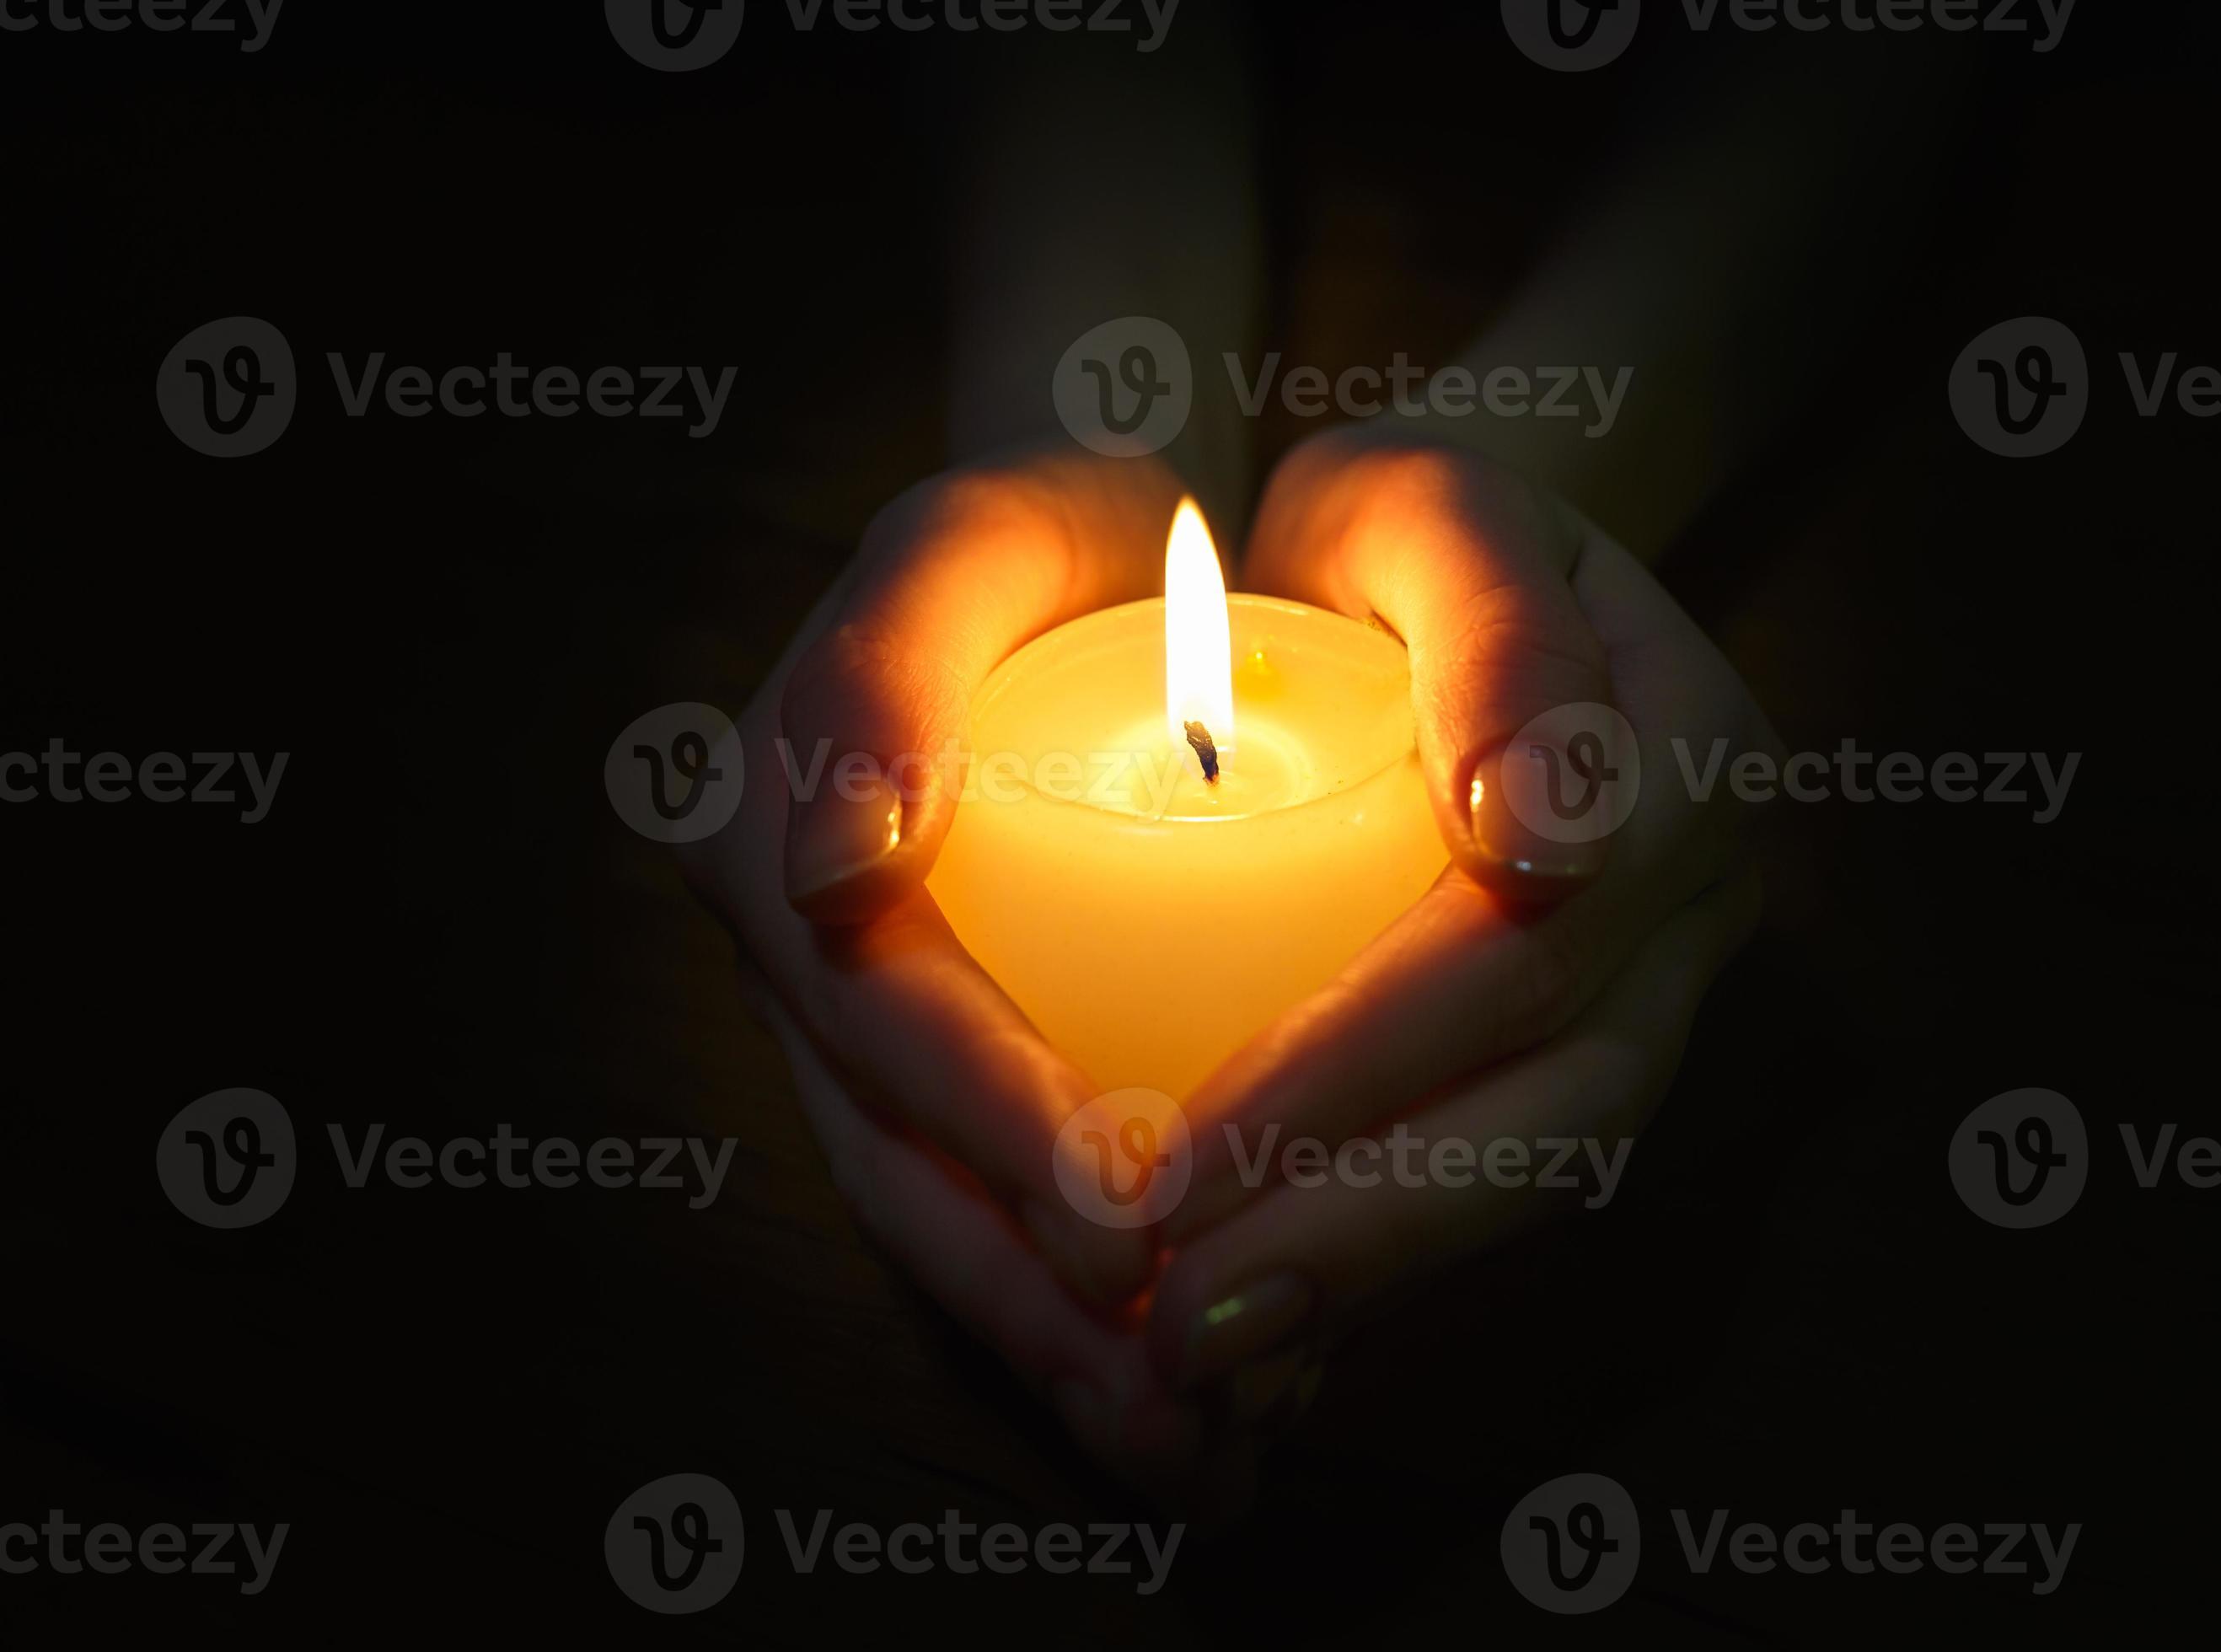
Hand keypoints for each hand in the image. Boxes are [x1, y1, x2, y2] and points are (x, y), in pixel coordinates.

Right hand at [678, 449, 1252, 1501]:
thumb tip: (826, 874)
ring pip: (949, 1220)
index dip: (990, 1123)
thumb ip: (884, 674)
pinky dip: (1089, 1299)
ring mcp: (864, 1029)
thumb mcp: (965, 542)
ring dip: (1062, 1344)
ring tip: (1193, 1453)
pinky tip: (1209, 1385)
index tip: (1122, 1207)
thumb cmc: (1039, 537)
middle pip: (905, 1167)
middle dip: (1030, 1298)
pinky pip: (1003, 1203)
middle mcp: (798, 961)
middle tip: (1169, 1411)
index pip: (882, 1019)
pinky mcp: (950, 1068)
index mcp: (768, 844)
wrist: (1081, 564)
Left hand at [1146, 429, 1773, 1391]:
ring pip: (1545, 1169)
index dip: (1351, 1077)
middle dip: (1360, 1229)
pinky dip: (1384, 1262)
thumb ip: (1495, 631)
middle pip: (1554, 1108)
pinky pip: (1503, 1174)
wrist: (1457, 563)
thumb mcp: (1433, 506)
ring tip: (1196, 1357)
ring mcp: (1667, 983)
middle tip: (1176, 1325)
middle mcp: (1702, 902)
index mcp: (1684, 764)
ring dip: (1370, 1279)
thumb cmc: (1408, 522)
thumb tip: (1540, 840)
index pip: (1513, 956)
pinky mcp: (1598, 1038)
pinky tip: (1257, 1336)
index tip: (1173, 1168)